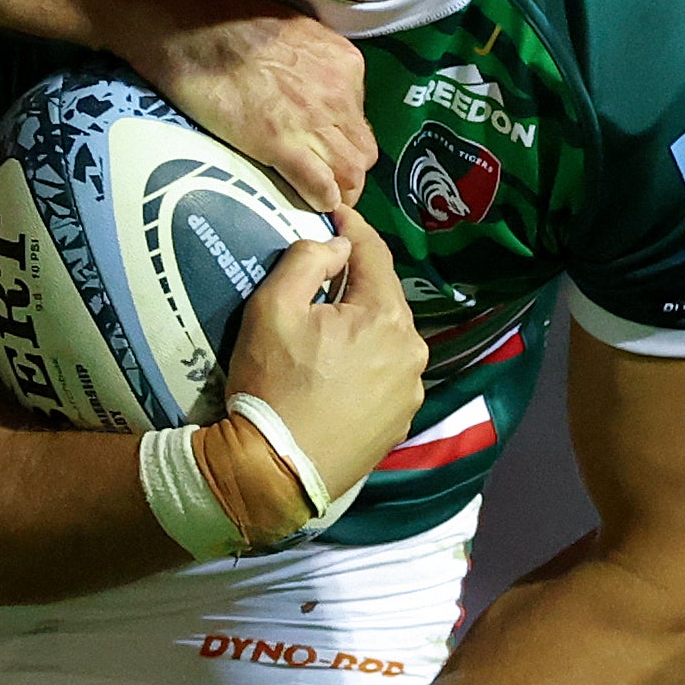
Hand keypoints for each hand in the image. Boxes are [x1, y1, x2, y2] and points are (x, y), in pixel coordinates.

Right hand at [116, 0, 369, 209]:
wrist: (191, 25)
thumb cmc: (226, 21)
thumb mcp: (292, 34)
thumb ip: (312, 65)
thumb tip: (307, 88)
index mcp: (343, 64)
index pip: (360, 118)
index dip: (343, 140)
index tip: (325, 149)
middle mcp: (339, 93)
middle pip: (364, 151)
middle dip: (348, 171)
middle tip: (325, 181)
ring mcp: (314, 121)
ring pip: (352, 174)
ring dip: (338, 191)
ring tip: (318, 198)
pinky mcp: (283, 145)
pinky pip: (321, 187)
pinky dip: (318, 201)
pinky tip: (306, 203)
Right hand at [220, 221, 424, 505]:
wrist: (275, 471)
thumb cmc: (271, 385)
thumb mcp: (272, 309)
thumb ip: (306, 261)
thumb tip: (336, 247)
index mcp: (385, 315)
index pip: (374, 254)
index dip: (353, 228)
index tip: (335, 213)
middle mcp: (413, 350)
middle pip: (383, 299)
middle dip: (354, 285)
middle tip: (319, 283)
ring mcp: (411, 390)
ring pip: (387, 339)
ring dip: (361, 329)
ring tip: (325, 337)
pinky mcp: (401, 422)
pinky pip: (386, 376)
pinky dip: (366, 366)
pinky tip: (336, 377)